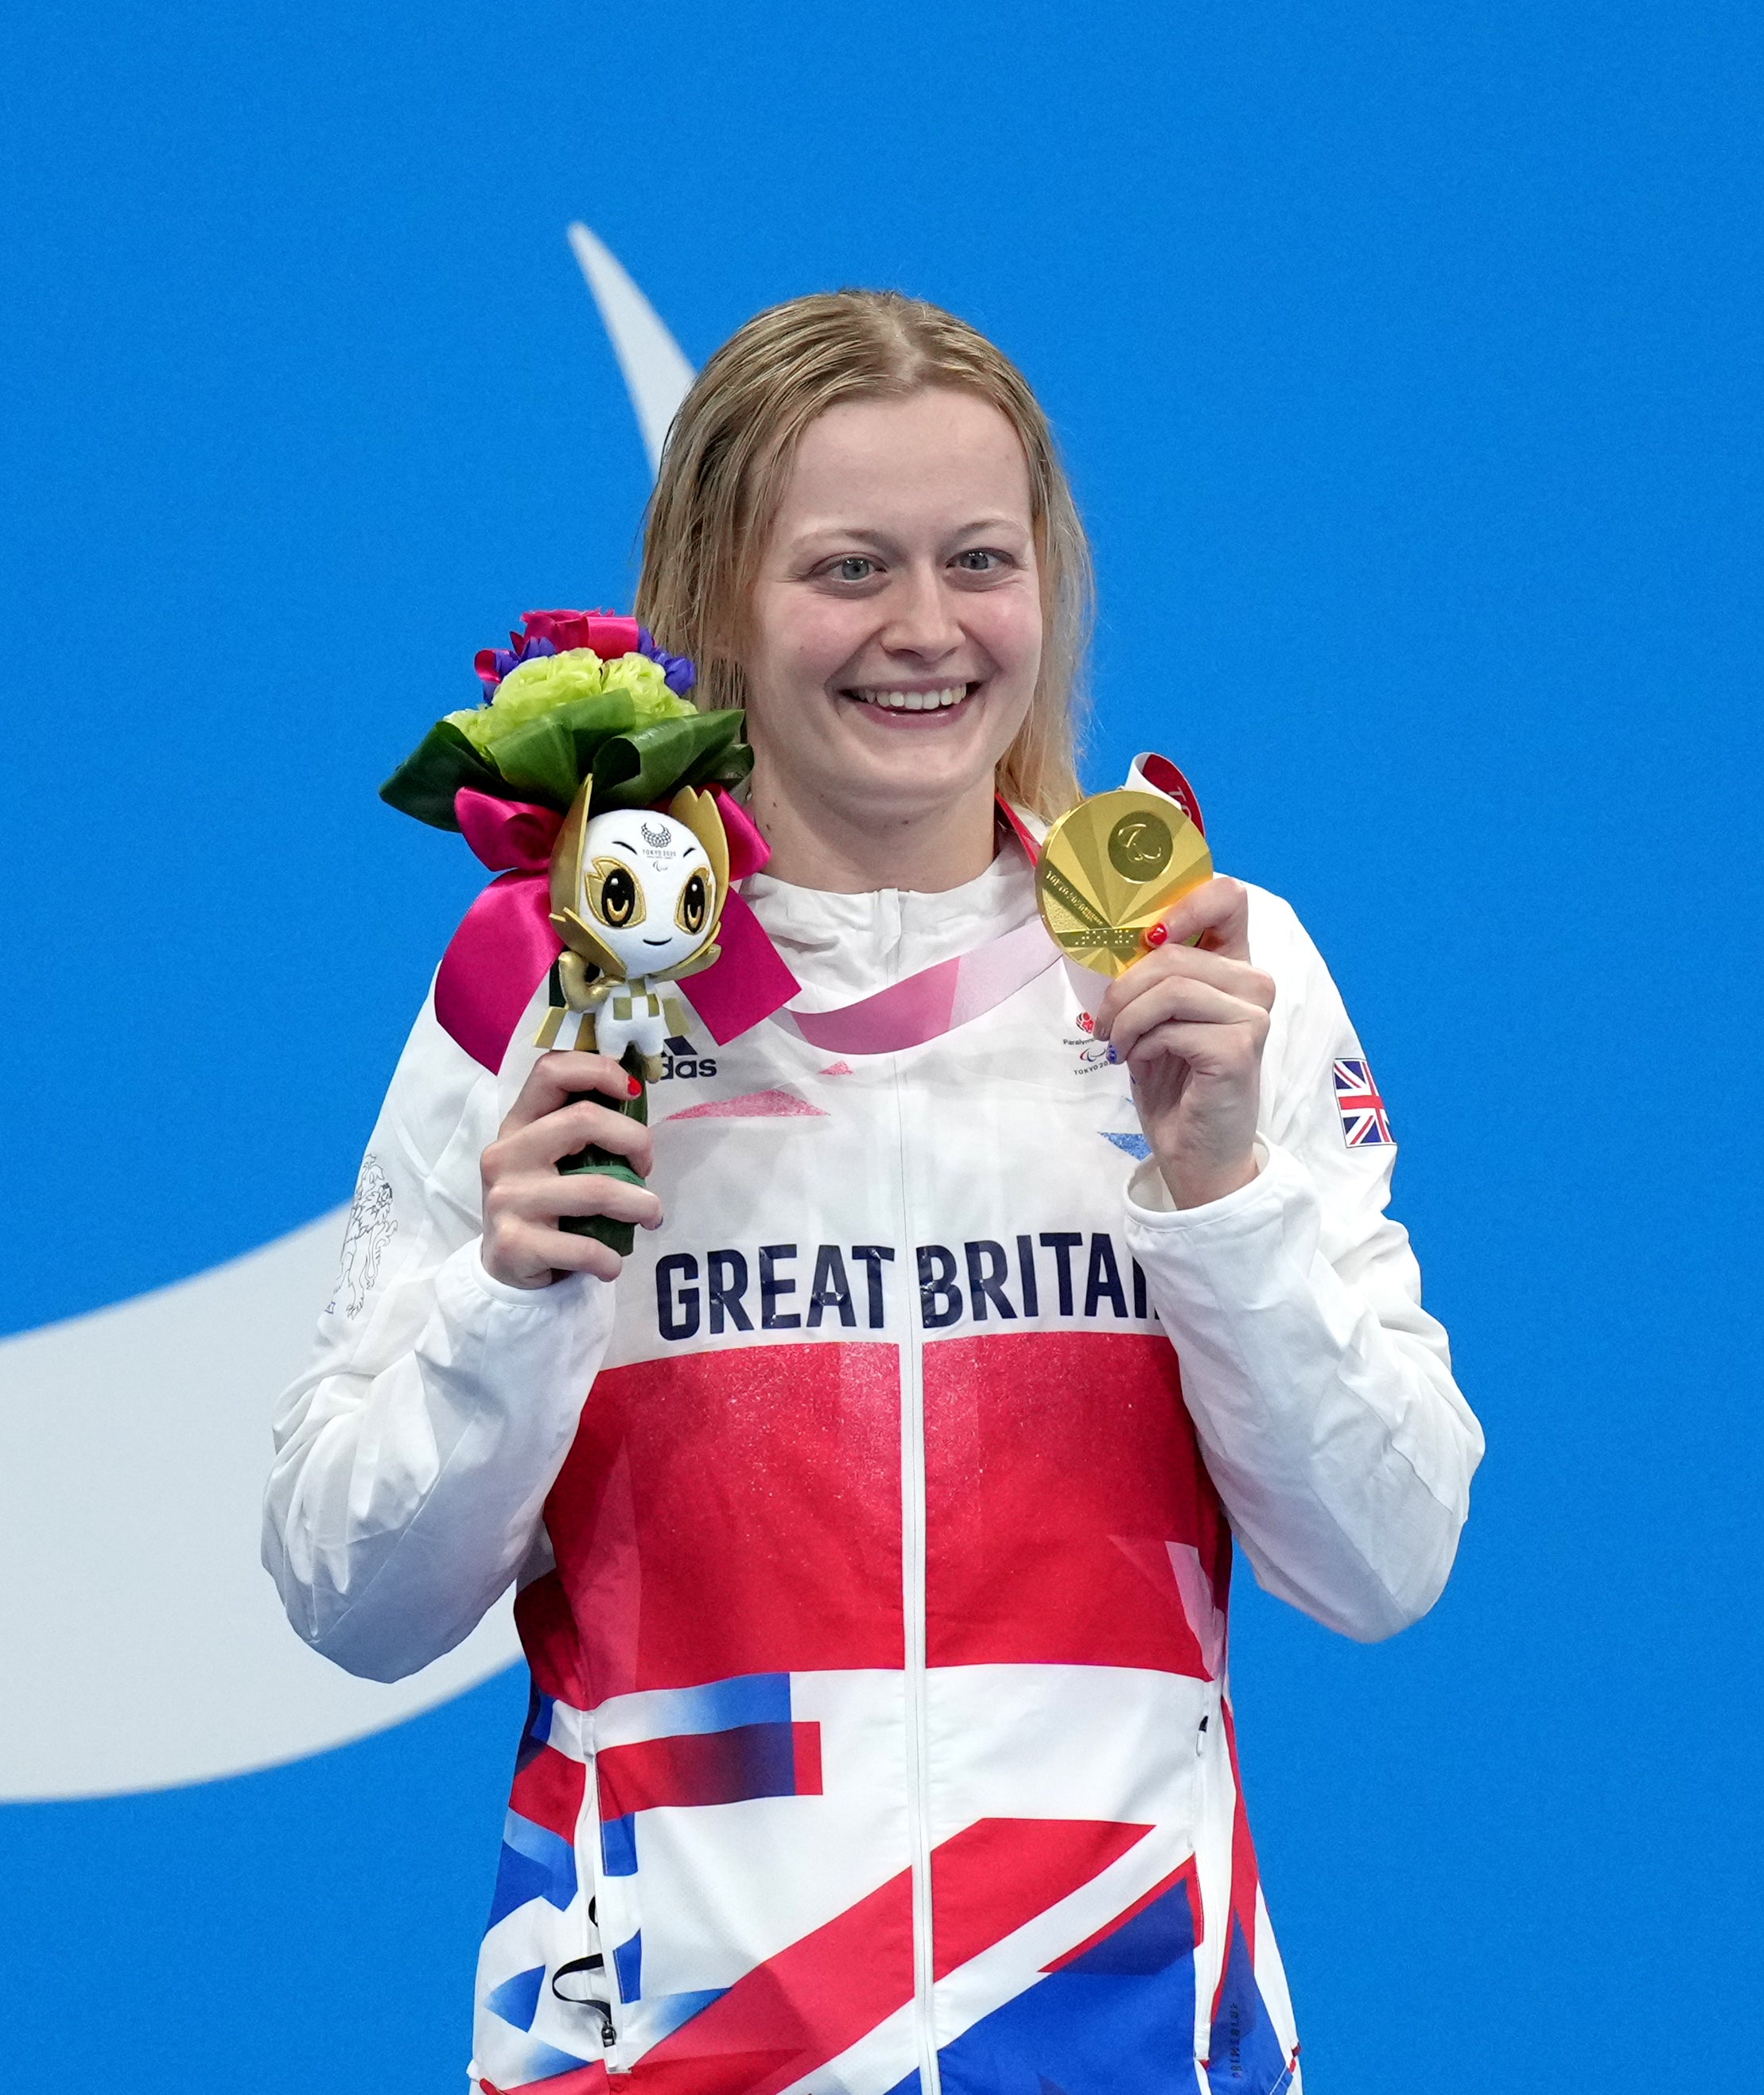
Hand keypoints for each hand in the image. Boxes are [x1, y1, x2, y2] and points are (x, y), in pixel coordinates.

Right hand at [481, 1052, 662, 1287]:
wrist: (504, 1268)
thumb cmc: (544, 1205)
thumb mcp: (551, 1159)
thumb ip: (581, 1131)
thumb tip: (637, 1099)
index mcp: (518, 1124)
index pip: (551, 1071)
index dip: (599, 1070)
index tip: (633, 1092)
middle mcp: (506, 1153)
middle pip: (583, 1120)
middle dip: (635, 1141)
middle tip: (646, 1169)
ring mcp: (507, 1198)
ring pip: (595, 1189)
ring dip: (639, 1205)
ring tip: (650, 1216)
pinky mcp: (514, 1244)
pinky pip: (583, 1246)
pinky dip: (610, 1258)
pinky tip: (611, 1263)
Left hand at [1093, 877, 1274, 1209]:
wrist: (1196, 1154)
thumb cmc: (1175, 1083)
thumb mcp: (1156, 1018)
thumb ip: (1152, 975)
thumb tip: (1117, 939)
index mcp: (1235, 966)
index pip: (1227, 897)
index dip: (1181, 903)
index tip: (1145, 938)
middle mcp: (1254, 984)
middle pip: (1173, 952)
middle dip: (1122, 989)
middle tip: (1104, 1024)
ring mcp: (1253, 1016)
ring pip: (1168, 987)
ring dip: (1126, 1019)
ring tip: (1117, 1046)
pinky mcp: (1240, 1047)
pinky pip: (1168, 1027)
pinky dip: (1139, 1045)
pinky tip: (1140, 1065)